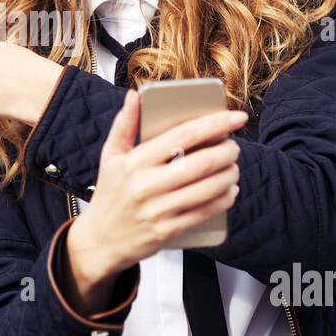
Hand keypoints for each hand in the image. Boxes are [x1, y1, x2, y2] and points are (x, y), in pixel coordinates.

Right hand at [68, 89, 246, 282]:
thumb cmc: (109, 193)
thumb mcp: (110, 156)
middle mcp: (147, 184)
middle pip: (201, 162)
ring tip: (233, 167)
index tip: (235, 117)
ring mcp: (158, 209)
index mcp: (135, 161)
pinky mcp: (167, 230)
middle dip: (227, 151)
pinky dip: (224, 199)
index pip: (182, 136)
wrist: (100, 240)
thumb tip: (134, 95)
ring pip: (207, 188)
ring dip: (229, 175)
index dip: (214, 123)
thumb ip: (124, 124)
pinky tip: (230, 191)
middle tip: (233, 146)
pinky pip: (204, 212)